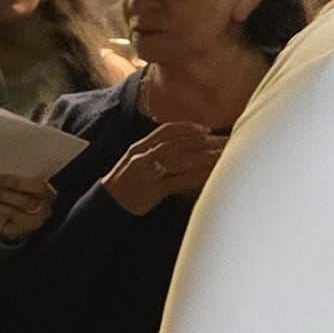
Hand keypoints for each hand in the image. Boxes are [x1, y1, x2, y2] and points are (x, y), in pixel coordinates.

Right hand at [103, 120, 224, 213]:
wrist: (107, 204)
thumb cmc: (126, 183)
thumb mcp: (136, 161)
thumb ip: (155, 151)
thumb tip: (183, 147)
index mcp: (139, 147)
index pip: (166, 131)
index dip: (188, 128)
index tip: (207, 130)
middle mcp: (142, 156)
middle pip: (178, 144)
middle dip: (204, 142)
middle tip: (226, 141)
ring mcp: (147, 173)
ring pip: (180, 160)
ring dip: (204, 156)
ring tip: (223, 155)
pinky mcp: (152, 190)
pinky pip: (178, 181)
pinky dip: (195, 177)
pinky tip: (210, 175)